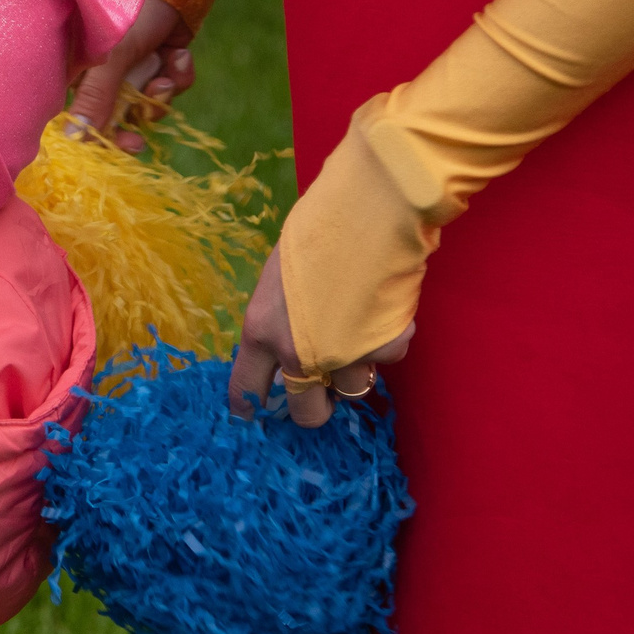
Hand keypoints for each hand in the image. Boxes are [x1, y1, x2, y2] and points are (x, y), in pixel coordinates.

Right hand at [67, 0, 194, 152]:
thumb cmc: (131, 15)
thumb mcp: (112, 58)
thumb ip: (94, 99)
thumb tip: (73, 140)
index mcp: (80, 73)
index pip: (80, 117)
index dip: (99, 137)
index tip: (116, 146)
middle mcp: (103, 78)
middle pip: (118, 119)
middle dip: (135, 121)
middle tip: (139, 142)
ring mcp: (133, 73)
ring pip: (149, 106)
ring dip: (162, 90)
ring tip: (170, 63)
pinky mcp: (160, 68)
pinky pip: (171, 89)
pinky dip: (179, 74)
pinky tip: (179, 53)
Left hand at [228, 243, 414, 427]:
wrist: (365, 216)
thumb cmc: (317, 234)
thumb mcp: (280, 279)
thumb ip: (282, 317)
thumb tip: (290, 341)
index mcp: (261, 331)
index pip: (246, 387)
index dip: (250, 407)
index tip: (252, 417)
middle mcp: (297, 354)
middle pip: (308, 412)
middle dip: (317, 408)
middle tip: (324, 392)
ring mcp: (342, 357)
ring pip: (353, 389)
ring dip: (356, 369)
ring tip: (358, 330)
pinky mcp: (382, 350)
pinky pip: (386, 359)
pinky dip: (387, 341)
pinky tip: (382, 308)